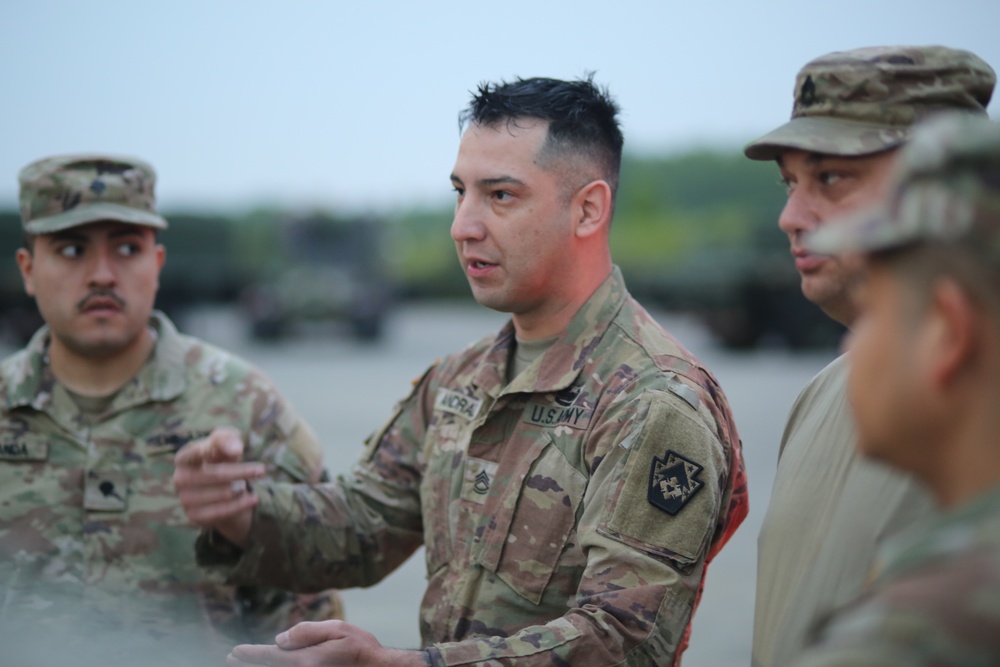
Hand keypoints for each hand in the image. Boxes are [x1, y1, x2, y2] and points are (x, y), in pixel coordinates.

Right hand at [173, 427, 264, 547]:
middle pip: (216, 474)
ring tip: (244, 485)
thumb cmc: (221, 459)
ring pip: (223, 493)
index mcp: (183, 458)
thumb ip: (227, 439)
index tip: (237, 451)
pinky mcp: (195, 516)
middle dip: (242, 472)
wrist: (220, 491)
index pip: (195, 452)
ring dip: (240, 488)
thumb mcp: (225, 444)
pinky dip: (241, 504)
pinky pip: (222, 511)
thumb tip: (235, 449)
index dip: (211, 450)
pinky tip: (254, 499)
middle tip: (262, 470)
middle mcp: (180, 479)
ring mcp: (185, 499)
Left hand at [227, 620, 427, 666]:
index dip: (250, 654)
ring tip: (245, 663)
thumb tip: (280, 638)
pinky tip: (275, 664)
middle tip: (232, 658)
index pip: (271, 656)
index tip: (235, 651)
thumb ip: (307, 632)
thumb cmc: (361, 648)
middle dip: (250, 663)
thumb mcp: (337, 629)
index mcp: (306, 659)